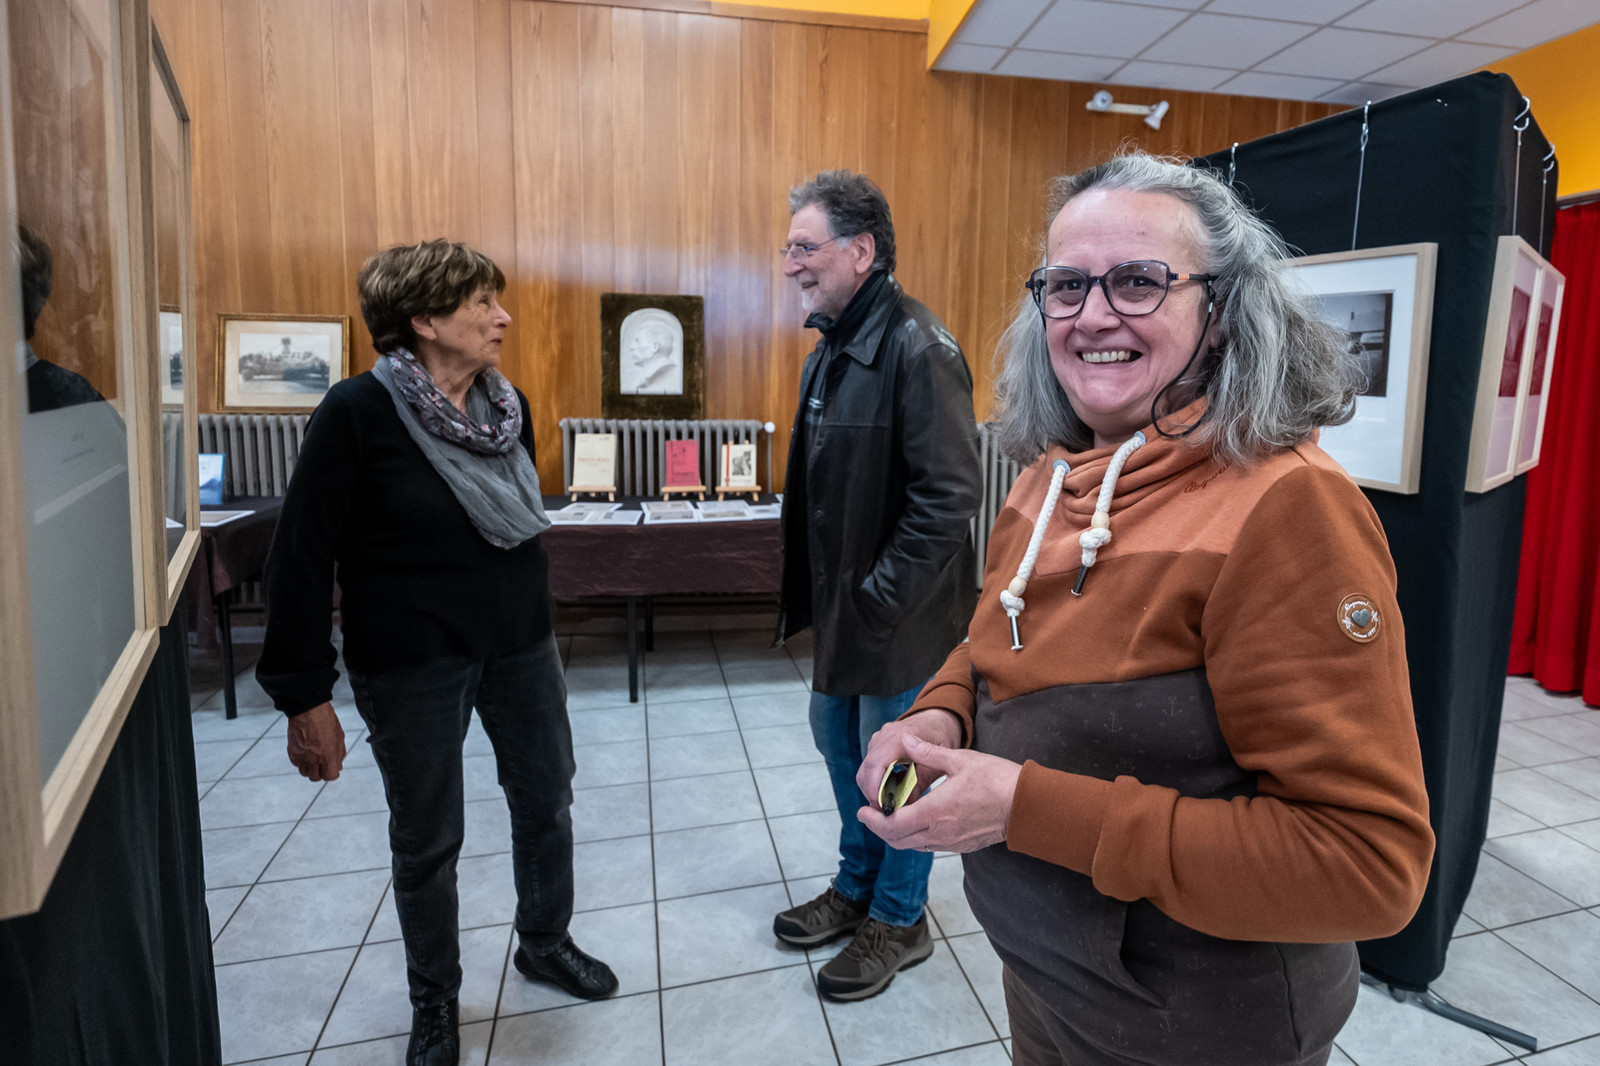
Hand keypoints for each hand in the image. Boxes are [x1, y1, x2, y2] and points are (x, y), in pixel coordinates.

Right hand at [286, 701, 345, 781]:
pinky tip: (306, 752)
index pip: (329, 777)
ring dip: (310, 768)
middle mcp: (313, 759)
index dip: (332, 774)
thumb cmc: (325, 720)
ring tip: (314, 758)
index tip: (333, 770)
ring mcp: (301, 756)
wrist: (308, 709)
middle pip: (315, 777)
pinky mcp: (292, 752)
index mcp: (328, 756)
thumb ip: (339, 754)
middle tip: (323, 764)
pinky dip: (301, 761)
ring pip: (304, 772)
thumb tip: (338, 766)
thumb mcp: (339, 737)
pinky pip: (296, 763)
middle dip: (320, 772)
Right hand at [856, 709, 962, 810]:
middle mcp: (884, 735)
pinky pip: (870, 766)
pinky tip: (892, 789)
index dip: (874, 787)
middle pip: (867, 769)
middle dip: (872, 793)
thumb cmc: (941, 738)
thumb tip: (906, 809)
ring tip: (891, 802)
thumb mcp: (937, 763)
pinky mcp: (877, 745)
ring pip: (866, 769)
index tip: (880, 806)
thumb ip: (920, 784)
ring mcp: (878, 739)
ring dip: (874, 788)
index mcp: (900, 737)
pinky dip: (877, 781)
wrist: (938, 719)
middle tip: (886, 812)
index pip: (876, 763)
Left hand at [857, 733, 1021, 853]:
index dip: (873, 820)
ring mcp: (951, 842)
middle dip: (880, 828)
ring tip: (889, 817)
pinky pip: (929, 846)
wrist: (1025, 805)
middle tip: (869, 815)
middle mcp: (939, 832)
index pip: (892, 825)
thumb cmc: (996, 780)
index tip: (863, 811)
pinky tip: (916, 821)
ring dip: (897, 834)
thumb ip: (927, 752)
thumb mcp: (959, 760)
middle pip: (897, 840)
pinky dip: (914, 837)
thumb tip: (905, 739)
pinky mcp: (961, 845)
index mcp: (934, 812)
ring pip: (913, 845)